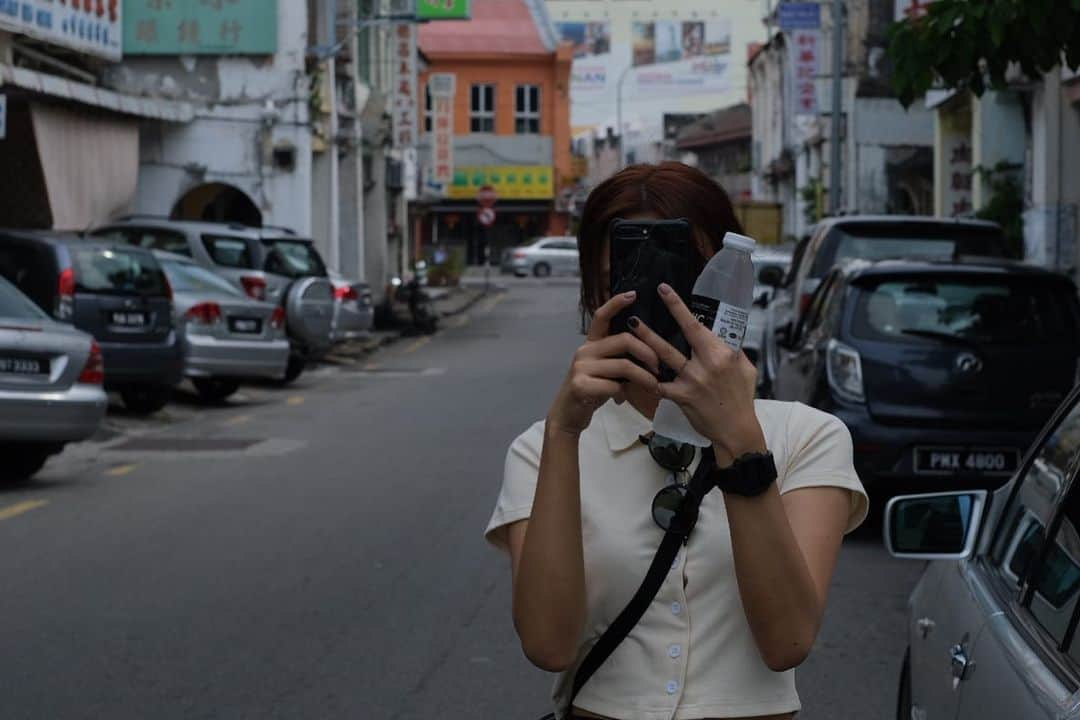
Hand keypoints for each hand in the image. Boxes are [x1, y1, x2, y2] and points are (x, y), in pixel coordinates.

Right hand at [548, 291, 660, 434]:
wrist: (568, 414)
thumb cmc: (592, 391)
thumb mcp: (605, 371)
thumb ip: (619, 358)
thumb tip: (649, 351)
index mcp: (591, 344)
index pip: (601, 316)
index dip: (616, 303)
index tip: (633, 294)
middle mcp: (584, 351)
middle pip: (623, 340)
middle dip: (647, 352)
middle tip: (658, 366)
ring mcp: (581, 367)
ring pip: (623, 365)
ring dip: (644, 377)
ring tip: (654, 386)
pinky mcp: (580, 385)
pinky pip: (614, 386)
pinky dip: (625, 393)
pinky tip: (624, 398)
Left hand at [629, 283, 765, 460]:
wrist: (736, 430)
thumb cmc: (742, 398)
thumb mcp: (746, 369)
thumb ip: (733, 351)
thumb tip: (724, 334)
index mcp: (722, 354)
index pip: (697, 325)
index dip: (678, 307)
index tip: (664, 290)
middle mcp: (706, 364)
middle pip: (679, 336)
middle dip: (658, 320)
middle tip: (637, 306)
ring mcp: (692, 381)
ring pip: (664, 356)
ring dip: (646, 341)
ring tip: (631, 329)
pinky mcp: (681, 397)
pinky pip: (659, 384)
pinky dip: (646, 376)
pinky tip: (632, 366)